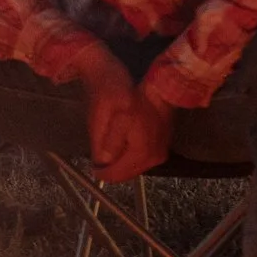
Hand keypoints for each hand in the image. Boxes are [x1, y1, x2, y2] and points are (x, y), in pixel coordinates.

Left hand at [69, 46, 169, 182]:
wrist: (150, 81)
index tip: (93, 166)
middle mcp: (155, 157)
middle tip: (100, 159)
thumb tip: (101, 163)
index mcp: (141, 152)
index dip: (102, 172)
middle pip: (127, 173)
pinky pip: (142, 157)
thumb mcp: (105, 117)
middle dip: (113, 168)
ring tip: (111, 148)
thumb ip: (104, 143)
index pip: (117, 174)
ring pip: (135, 166)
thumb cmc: (123, 97)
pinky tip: (123, 143)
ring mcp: (161, 151)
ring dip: (122, 161)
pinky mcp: (163, 145)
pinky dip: (131, 154)